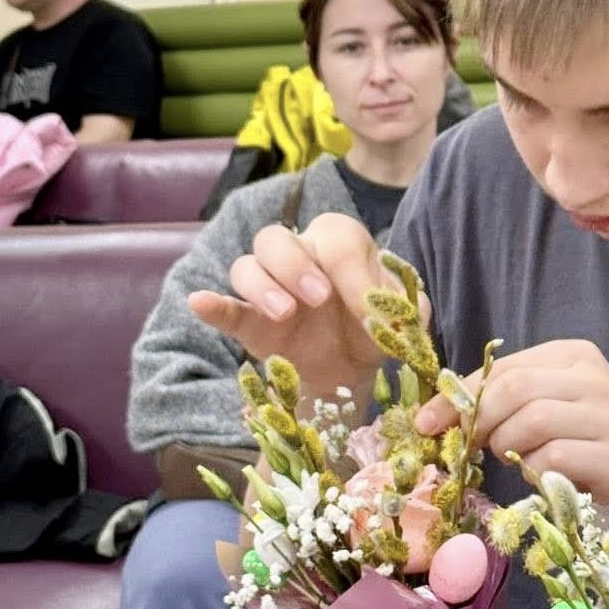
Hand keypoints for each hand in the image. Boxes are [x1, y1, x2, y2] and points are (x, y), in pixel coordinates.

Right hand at [188, 212, 413, 404]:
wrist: (352, 370)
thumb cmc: (376, 330)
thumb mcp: (404, 320)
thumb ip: (408, 311)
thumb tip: (394, 313)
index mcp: (339, 245)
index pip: (336, 240)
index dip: (352, 271)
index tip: (368, 309)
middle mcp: (298, 257)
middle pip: (276, 237)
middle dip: (295, 265)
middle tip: (319, 298)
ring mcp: (269, 288)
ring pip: (246, 265)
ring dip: (262, 285)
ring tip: (284, 314)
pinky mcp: (249, 322)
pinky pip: (225, 306)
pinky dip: (212, 304)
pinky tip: (200, 303)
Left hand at [415, 339, 608, 504]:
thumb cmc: (577, 431)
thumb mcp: (542, 401)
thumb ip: (501, 397)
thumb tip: (437, 414)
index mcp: (573, 356)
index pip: (505, 367)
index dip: (461, 394)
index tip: (427, 421)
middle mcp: (594, 380)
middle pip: (517, 390)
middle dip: (479, 420)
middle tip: (465, 445)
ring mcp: (608, 418)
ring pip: (533, 422)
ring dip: (506, 446)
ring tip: (508, 458)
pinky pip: (554, 459)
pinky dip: (532, 471)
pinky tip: (536, 475)